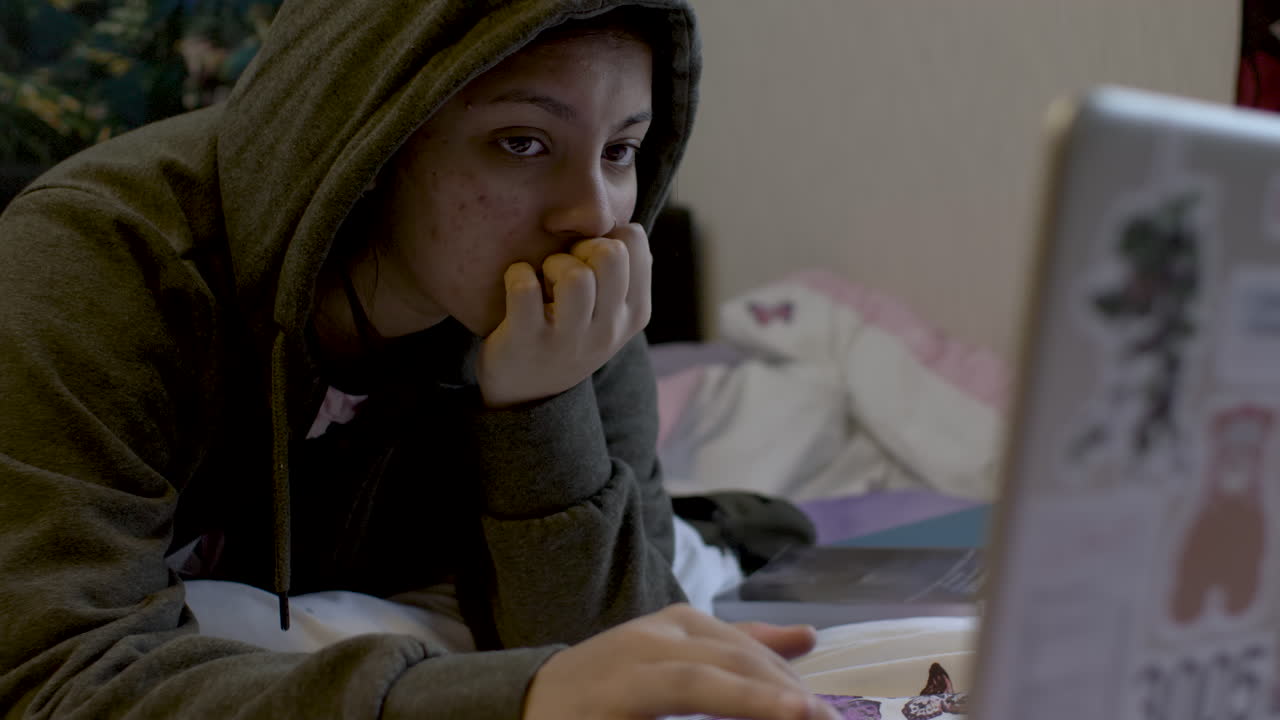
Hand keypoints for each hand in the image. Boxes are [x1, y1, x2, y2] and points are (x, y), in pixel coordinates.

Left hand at [477, 223, 651, 407]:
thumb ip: (625, 275)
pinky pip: (525, 287)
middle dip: (581, 247)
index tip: (588, 258)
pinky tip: (516, 284)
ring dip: (552, 264)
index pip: (634, 241)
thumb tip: (629, 229)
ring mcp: (569, 340)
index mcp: (634, 314)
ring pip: (576, 276)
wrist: (527, 396)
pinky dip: (516, 275)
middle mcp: (609, 330)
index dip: (606, 235)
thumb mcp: (609, 314)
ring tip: (543, 279)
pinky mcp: (527, 342)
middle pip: (610, 254)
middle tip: (563, 266)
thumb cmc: (569, 336)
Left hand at [523, 604, 839, 719]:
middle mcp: (644, 642)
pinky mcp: (672, 623)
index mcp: (620, 679)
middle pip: (725, 659)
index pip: (694, 684)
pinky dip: (765, 640)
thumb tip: (735, 719)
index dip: (750, 699)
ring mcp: (659, 626)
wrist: (537, 700)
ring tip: (819, 708)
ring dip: (781, 673)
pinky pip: (726, 630)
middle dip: (782, 690)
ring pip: (734, 642)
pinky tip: (806, 640)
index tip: (801, 715)